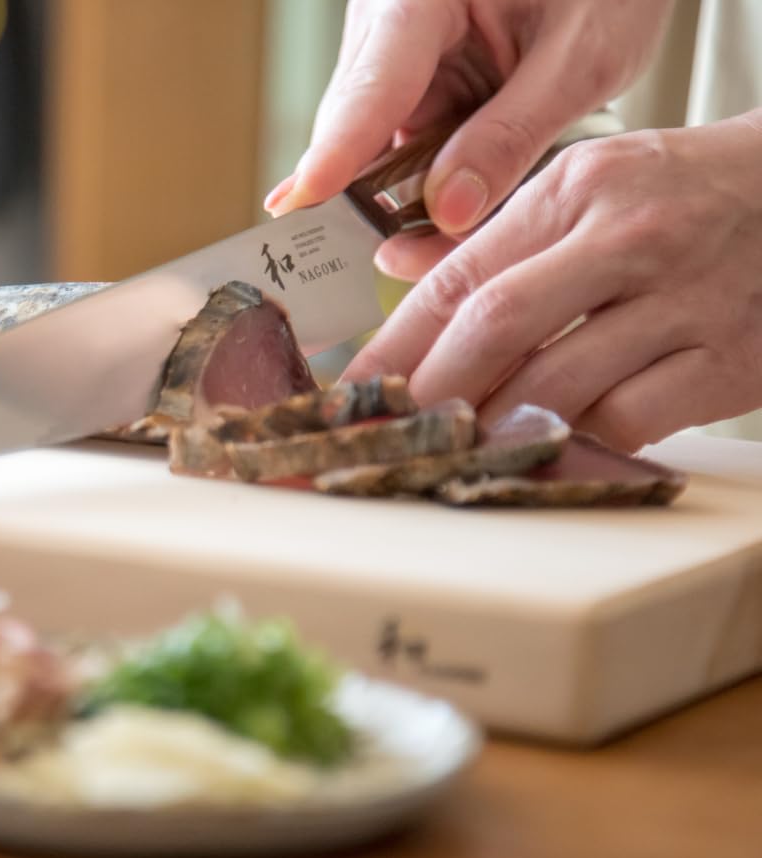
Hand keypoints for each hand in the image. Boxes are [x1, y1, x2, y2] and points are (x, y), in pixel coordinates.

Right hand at [265, 0, 672, 237]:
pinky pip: (404, 153)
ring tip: (466, 224)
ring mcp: (393, 60)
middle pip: (359, 133)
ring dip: (416, 202)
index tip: (299, 205)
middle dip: (385, 204)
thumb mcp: (582, 54)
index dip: (337, 154)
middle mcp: (390, 24)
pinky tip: (463, 205)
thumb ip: (513, 136)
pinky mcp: (409, 88)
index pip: (371, 85)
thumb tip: (449, 213)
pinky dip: (433, 187)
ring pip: (379, 154)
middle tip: (415, 260)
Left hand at [342, 114, 761, 450]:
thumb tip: (395, 274)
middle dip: (429, 394)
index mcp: (577, 191)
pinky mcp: (727, 361)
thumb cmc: (681, 199)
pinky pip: (625, 422)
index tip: (349, 393)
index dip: (393, 346)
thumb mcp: (588, 189)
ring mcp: (683, 302)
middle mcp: (627, 239)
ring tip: (456, 451)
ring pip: (557, 387)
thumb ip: (495, 240)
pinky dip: (573, 443)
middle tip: (390, 435)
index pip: (460, 277)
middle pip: (497, 328)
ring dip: (493, 430)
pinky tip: (549, 445)